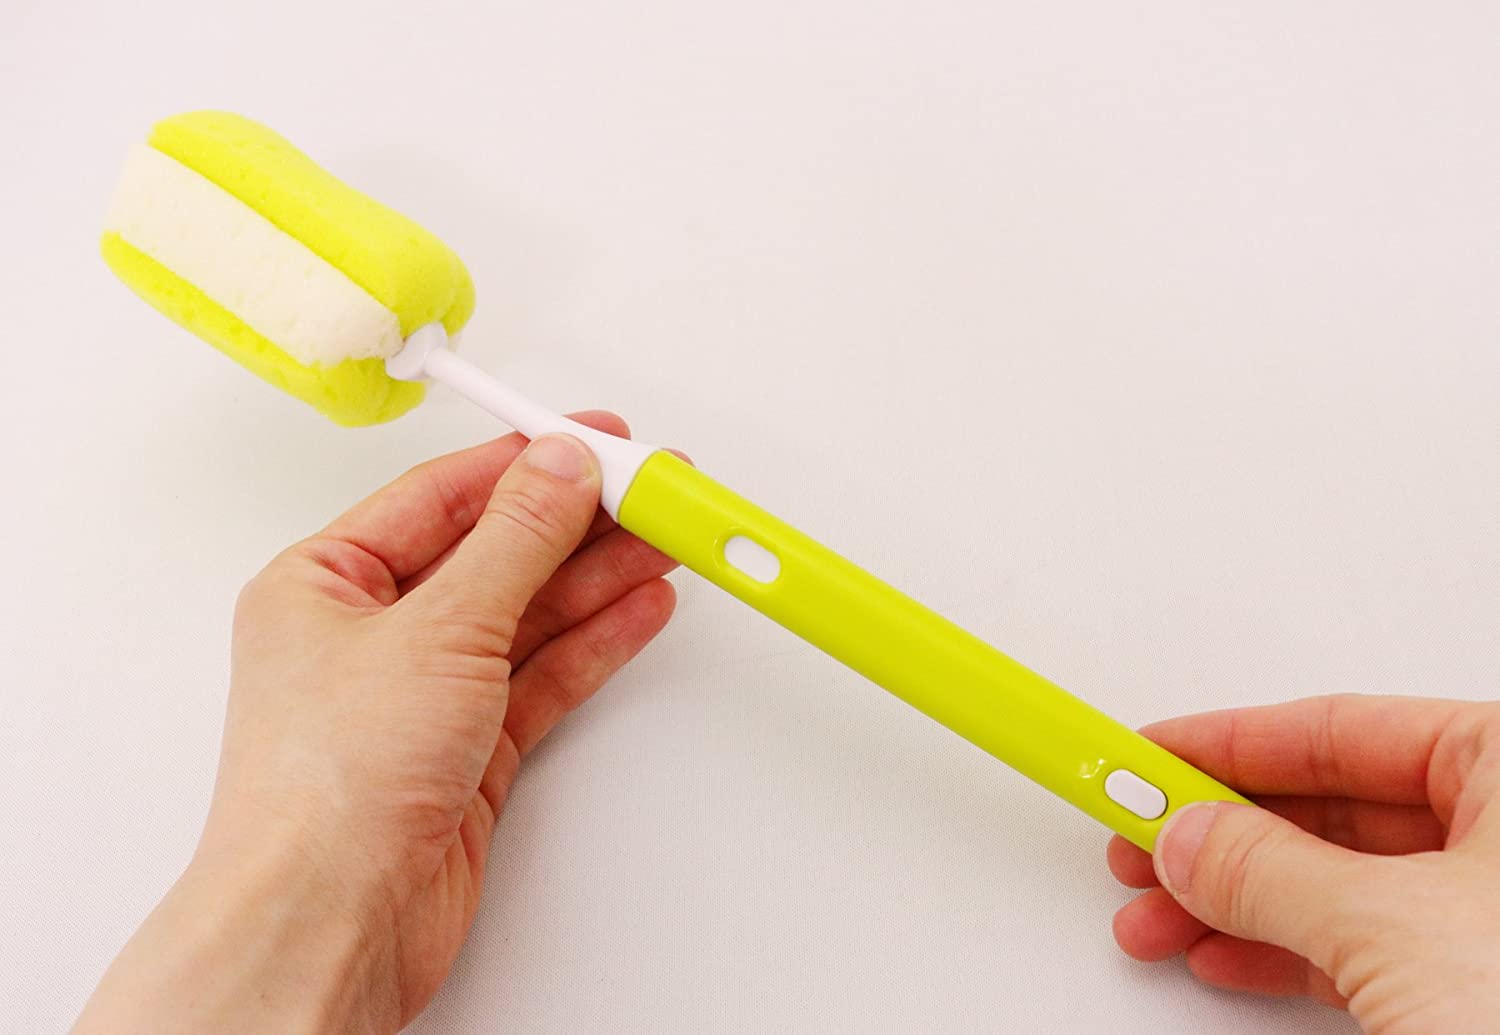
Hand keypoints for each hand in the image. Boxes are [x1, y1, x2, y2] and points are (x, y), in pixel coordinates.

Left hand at [76, 414, 678, 1033]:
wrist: (333, 923)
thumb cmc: (329, 788)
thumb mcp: (438, 629)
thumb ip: (514, 543)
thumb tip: (560, 468)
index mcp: (324, 582)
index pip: (442, 497)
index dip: (525, 462)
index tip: (595, 439)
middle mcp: (370, 634)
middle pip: (493, 554)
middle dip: (577, 522)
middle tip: (650, 491)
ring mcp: (422, 694)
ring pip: (527, 614)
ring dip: (598, 578)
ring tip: (667, 540)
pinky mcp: (469, 751)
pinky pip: (542, 675)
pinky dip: (594, 642)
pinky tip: (639, 607)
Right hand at [1108, 694, 1499, 1030]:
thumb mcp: (1392, 929)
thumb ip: (1270, 870)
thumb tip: (1190, 835)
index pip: (1343, 730)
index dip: (1227, 744)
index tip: (1151, 756)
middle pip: (1332, 809)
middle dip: (1220, 835)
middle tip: (1140, 840)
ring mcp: (1496, 917)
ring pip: (1339, 884)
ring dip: (1234, 901)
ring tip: (1156, 916)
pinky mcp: (1480, 989)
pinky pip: (1363, 946)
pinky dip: (1283, 952)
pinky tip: (1221, 955)